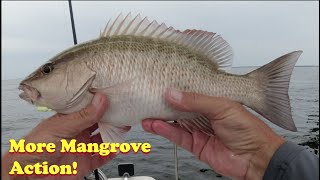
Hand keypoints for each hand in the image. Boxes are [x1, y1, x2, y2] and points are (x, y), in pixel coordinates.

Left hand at [2, 93, 115, 179]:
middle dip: (112, 118)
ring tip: (123, 129)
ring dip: (114, 135)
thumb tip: (101, 99)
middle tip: (124, 112)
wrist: (28, 175)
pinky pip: (102, 157)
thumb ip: (83, 116)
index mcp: (70, 120)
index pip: (90, 108)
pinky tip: (115, 148)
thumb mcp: (61, 128)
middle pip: (100, 123)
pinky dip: (110, 153)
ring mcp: (82, 148)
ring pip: (104, 139)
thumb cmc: (35, 148)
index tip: (116, 97)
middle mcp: (78, 132)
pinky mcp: (85, 163)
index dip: (103, 103)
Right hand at [142, 89, 284, 179]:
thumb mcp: (223, 107)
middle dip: (164, 103)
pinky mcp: (195, 144)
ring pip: (175, 122)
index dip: (176, 88)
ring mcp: (199, 129)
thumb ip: (196, 101)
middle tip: (149, 96)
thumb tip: (173, 94)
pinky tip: (154, 125)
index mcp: (213, 100)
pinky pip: (177, 136)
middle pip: (180, 107)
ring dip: (160, 118)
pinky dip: (164, 130)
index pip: (190, 92)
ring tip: (146, 111)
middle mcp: (204, 114)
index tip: (161, 83)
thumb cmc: (249, 129)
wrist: (257, 157)